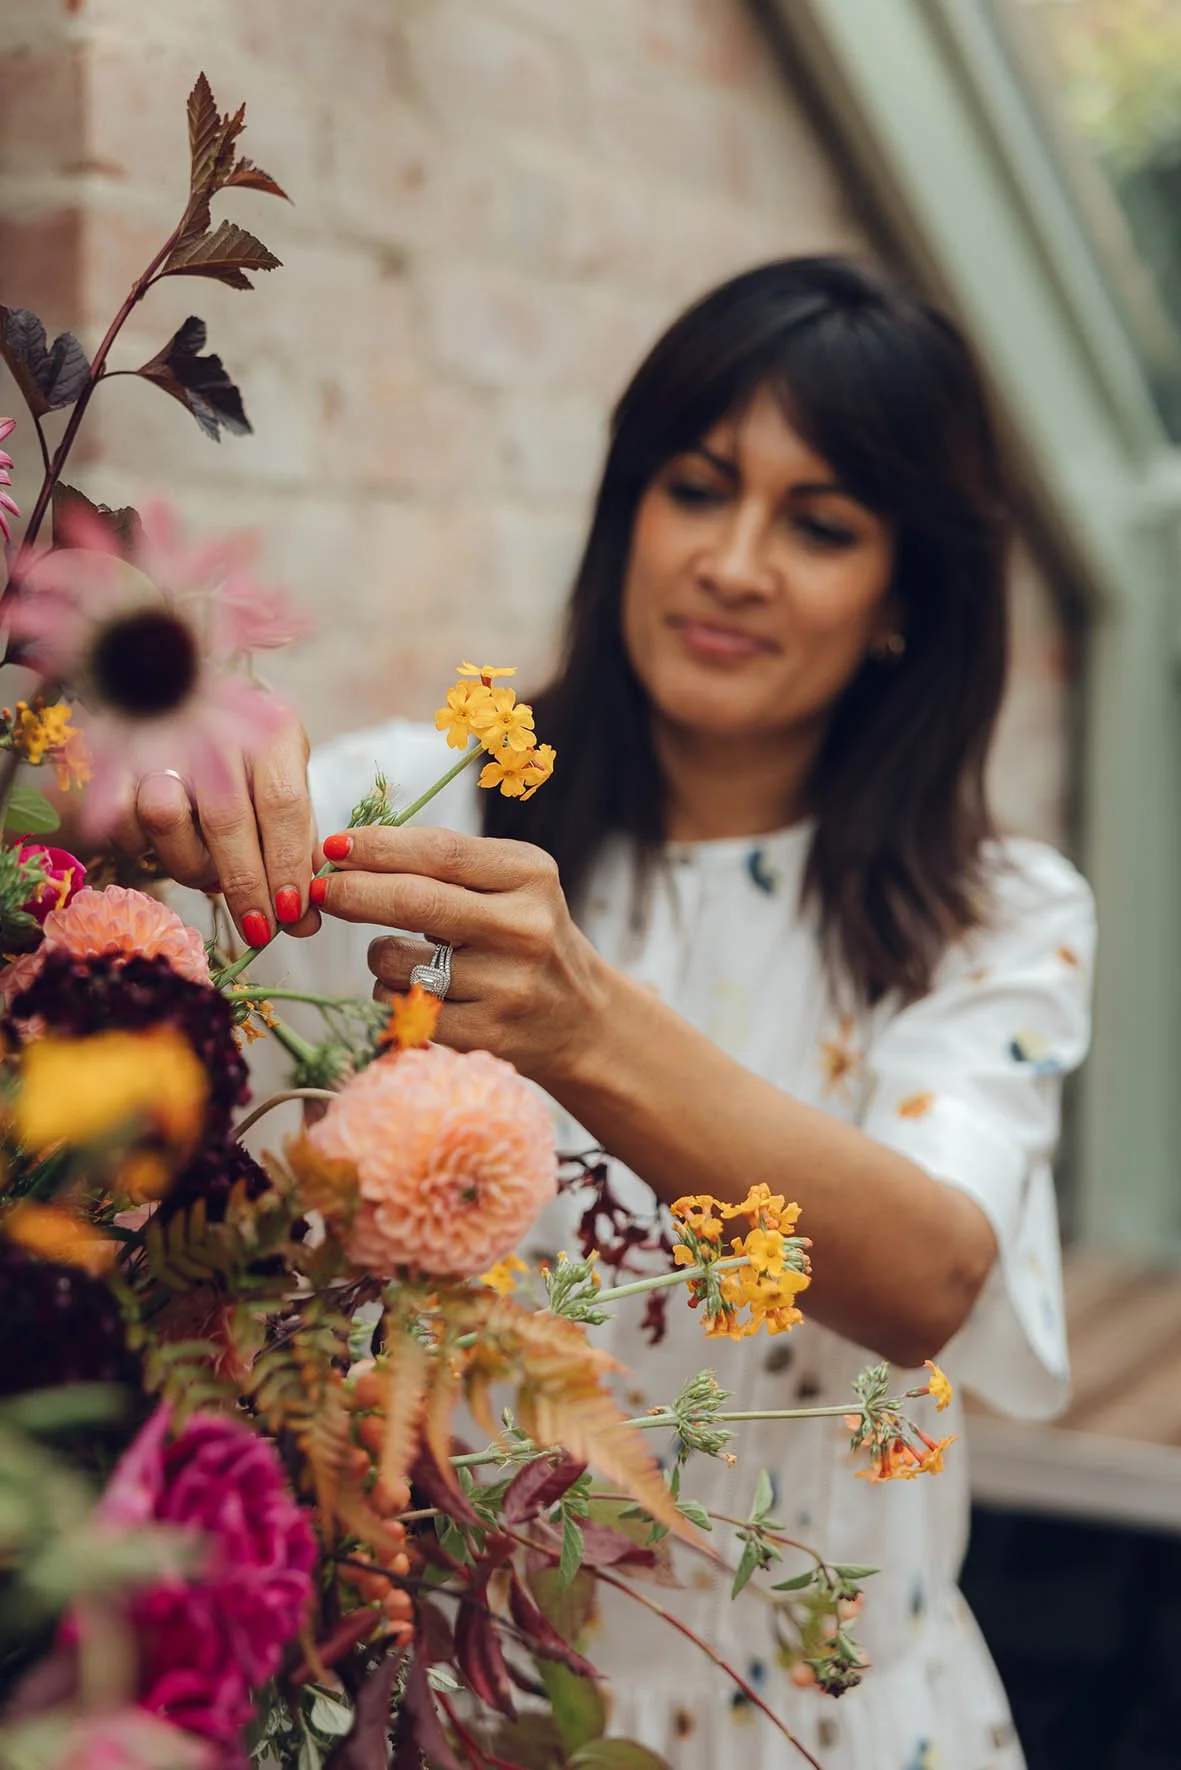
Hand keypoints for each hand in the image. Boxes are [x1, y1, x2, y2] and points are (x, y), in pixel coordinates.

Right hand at [114, 706, 320, 945]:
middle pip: (228, 820)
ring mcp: (160, 739)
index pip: (283, 806)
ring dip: (190, 862)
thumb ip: (296, 847)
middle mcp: (214, 728)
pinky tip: (162, 846)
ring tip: (207, 869)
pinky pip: (123, 821)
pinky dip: (142, 846)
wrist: (182, 700)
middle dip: (245, 887)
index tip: (292, 916)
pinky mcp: (114, 758)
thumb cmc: (247, 759)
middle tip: (260, 930)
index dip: (286, 865)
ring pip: (165, 819)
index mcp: (271, 731)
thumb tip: (306, 924)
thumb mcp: (284, 785)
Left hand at [310, 825, 608, 1087]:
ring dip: (379, 956)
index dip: (378, 846)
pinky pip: (398, 1007)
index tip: (335, 844)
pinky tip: (422, 996)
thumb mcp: (509, 887)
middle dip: (353, 892)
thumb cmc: (523, 939)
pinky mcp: (486, 1034)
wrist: (581, 1021)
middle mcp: (525, 927)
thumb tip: (348, 852)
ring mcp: (507, 985)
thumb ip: (445, 867)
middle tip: (319, 890)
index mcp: (530, 875)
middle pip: (414, 901)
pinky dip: (391, 997)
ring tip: (412, 959)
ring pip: (395, 960)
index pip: (441, 852)